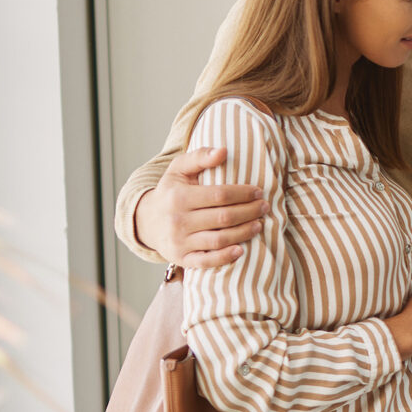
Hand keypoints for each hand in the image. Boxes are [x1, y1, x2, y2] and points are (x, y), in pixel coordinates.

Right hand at [135, 148, 265, 267]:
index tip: (258, 191)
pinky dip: (225, 257)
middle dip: (248, 212)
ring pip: (219, 240)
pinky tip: (242, 249)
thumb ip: (200, 157)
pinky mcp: (182, 259)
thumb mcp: (179, 170)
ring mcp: (179, 242)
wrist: (147, 221)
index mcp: (178, 197)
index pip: (219, 195)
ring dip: (244, 233)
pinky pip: (206, 261)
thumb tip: (224, 150)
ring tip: (259, 224)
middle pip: (223, 218)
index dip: (243, 193)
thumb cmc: (171, 192)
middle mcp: (177, 220)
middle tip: (264, 207)